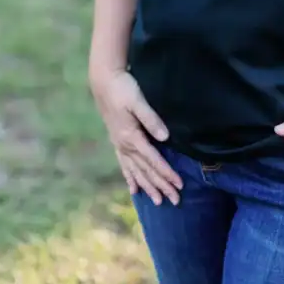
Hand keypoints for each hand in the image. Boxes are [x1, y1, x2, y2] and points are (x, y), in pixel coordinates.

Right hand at [91, 69, 182, 204]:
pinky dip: (130, 177)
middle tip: (175, 201)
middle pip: (146, 170)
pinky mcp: (117, 140)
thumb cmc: (123, 88)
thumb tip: (165, 137)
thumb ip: (151, 119)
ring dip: (148, 186)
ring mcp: (119, 144)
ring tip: (158, 201)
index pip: (153, 160)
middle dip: (161, 186)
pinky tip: (133, 189)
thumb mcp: (138, 101)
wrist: (104, 81)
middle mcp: (125, 145)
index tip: (179, 185)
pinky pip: (124, 164)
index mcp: (132, 137)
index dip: (167, 174)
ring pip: (136, 171)